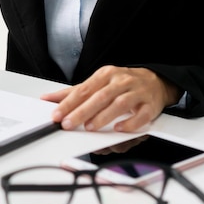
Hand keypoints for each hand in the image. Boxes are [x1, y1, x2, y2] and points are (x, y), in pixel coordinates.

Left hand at [41, 66, 180, 132]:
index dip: (69, 103)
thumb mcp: (97, 83)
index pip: (83, 89)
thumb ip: (73, 92)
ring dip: (103, 116)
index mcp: (105, 75)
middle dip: (82, 111)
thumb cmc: (121, 83)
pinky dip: (130, 122)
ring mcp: (136, 93)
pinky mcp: (150, 105)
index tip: (57, 114)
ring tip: (89, 127)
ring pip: (119, 104)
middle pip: (99, 97)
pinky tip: (118, 129)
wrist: (155, 81)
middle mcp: (120, 82)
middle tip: (68, 124)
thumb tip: (48, 99)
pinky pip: (141, 115)